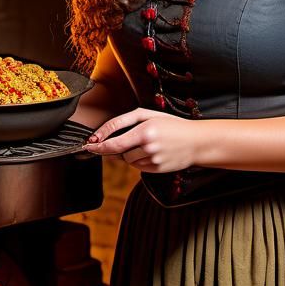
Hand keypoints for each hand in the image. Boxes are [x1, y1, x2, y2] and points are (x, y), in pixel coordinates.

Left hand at [82, 108, 205, 172]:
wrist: (196, 141)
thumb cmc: (171, 125)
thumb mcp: (148, 115)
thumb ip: (123, 121)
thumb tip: (103, 134)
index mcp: (145, 131)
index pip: (114, 143)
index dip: (98, 145)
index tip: (88, 146)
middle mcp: (148, 148)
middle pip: (119, 153)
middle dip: (113, 148)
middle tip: (108, 143)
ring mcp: (153, 161)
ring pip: (128, 160)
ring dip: (129, 153)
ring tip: (144, 144)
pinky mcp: (157, 170)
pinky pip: (138, 167)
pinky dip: (139, 160)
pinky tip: (150, 152)